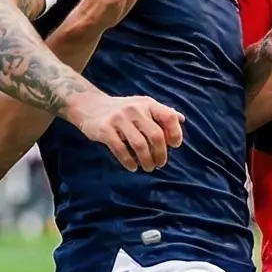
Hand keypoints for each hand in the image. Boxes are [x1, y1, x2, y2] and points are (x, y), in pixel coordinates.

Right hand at [65, 91, 184, 172]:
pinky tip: (132, 167)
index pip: (168, 117)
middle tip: (160, 164)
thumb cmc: (121, 109)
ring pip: (140, 145)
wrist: (88, 105)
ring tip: (148, 167)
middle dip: (161, 154)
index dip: (175, 133)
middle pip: (156, 135)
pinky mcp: (105, 130)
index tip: (174, 146)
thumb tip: (182, 119)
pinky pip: (121, 150)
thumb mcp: (142, 105)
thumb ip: (161, 112)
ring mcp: (119, 119)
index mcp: (147, 104)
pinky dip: (129, 162)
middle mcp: (135, 109)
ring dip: (147, 160)